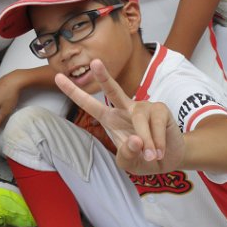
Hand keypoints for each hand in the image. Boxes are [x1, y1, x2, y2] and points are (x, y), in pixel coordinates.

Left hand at [55, 59, 185, 174]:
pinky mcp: (159, 109)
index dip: (73, 92)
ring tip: (151, 156)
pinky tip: (159, 150)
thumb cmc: (143, 158)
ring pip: (138, 119)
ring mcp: (142, 106)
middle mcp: (125, 108)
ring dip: (146, 142)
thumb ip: (126, 155)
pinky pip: (156, 124)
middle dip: (103, 76)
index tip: (57, 77)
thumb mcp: (129, 163)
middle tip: (95, 62)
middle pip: (112, 90)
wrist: (169, 159)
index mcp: (110, 119)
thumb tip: (135, 139)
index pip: (89, 104)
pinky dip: (157, 141)